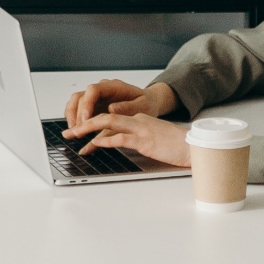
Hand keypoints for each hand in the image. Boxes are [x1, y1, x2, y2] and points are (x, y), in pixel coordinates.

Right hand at [63, 79, 177, 128]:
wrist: (148, 103)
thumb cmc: (145, 104)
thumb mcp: (143, 106)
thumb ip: (128, 107)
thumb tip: (112, 108)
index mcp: (113, 86)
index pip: (93, 90)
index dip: (87, 104)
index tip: (86, 119)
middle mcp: (101, 90)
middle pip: (80, 97)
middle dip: (77, 114)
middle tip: (78, 131)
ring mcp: (96, 98)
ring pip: (75, 102)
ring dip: (71, 117)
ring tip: (73, 133)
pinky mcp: (94, 108)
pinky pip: (78, 111)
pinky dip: (74, 120)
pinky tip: (74, 132)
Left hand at [63, 112, 191, 166]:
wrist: (192, 145)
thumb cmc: (175, 145)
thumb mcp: (153, 138)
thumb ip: (137, 137)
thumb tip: (120, 143)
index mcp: (139, 119)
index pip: (111, 117)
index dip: (93, 123)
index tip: (80, 130)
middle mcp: (137, 120)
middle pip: (105, 117)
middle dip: (85, 123)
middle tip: (70, 132)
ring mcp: (140, 129)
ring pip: (109, 123)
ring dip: (89, 129)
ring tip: (76, 135)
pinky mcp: (144, 140)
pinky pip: (121, 137)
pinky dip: (105, 139)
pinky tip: (95, 143)